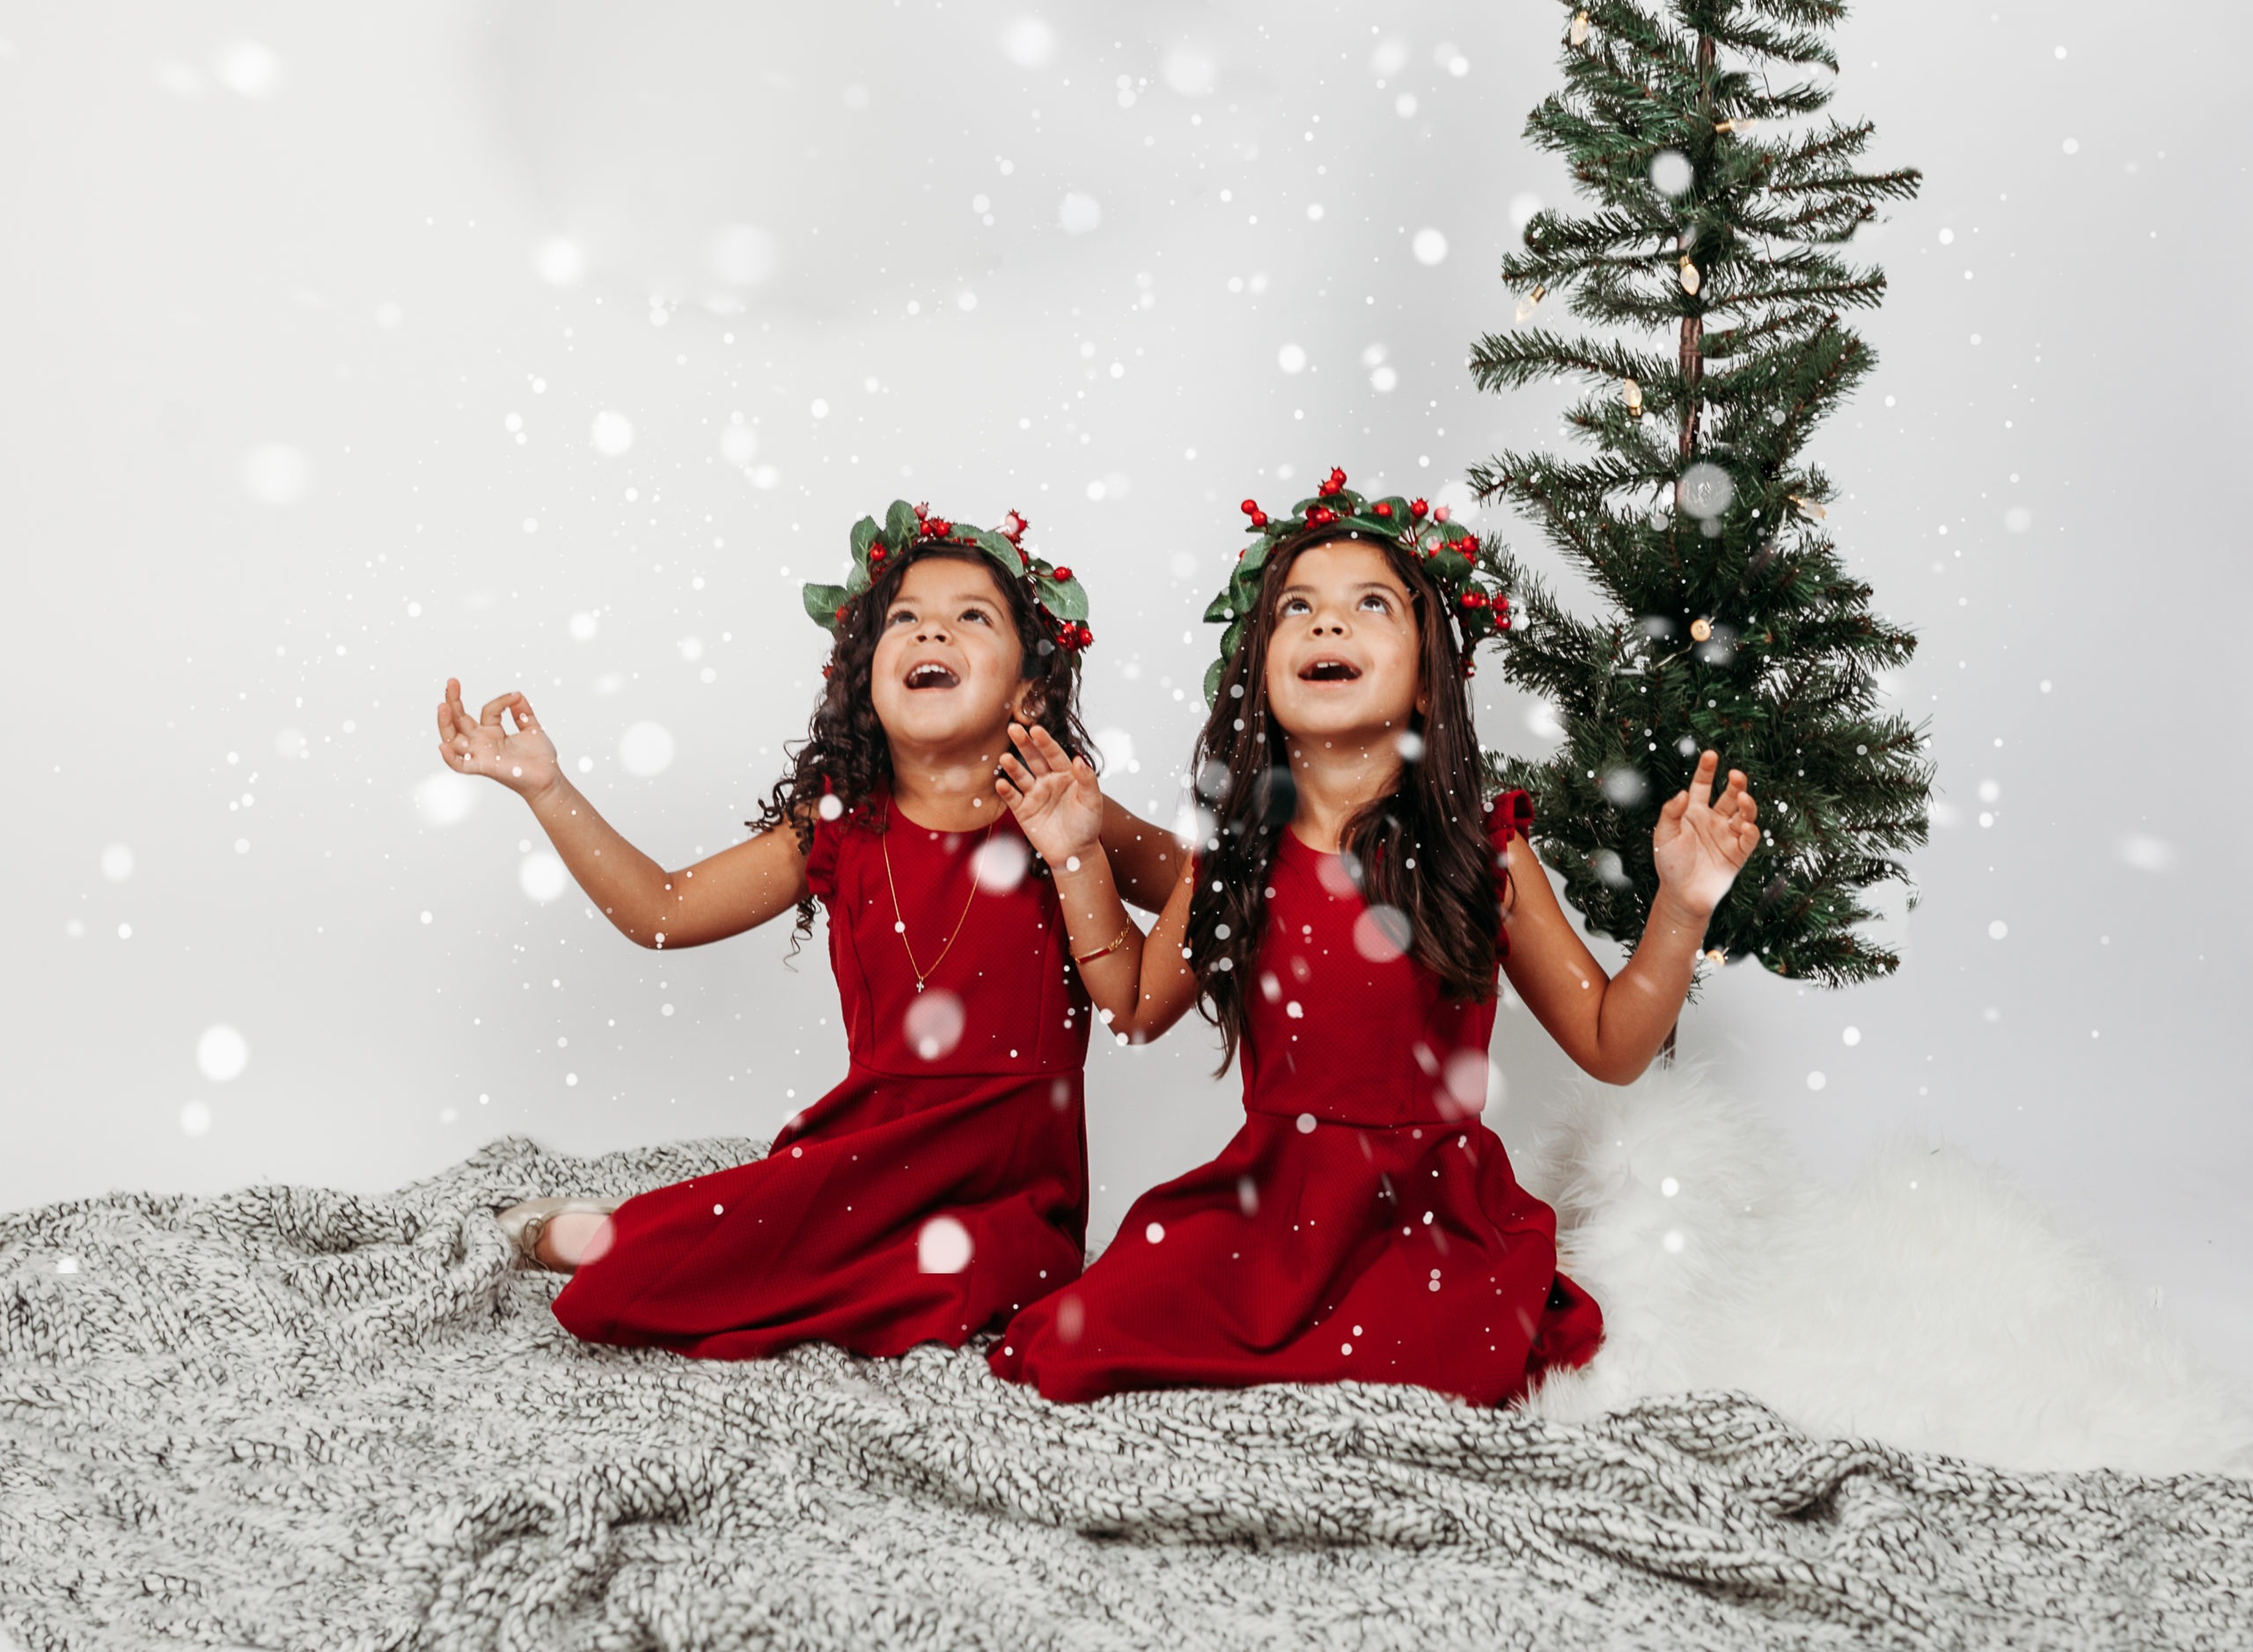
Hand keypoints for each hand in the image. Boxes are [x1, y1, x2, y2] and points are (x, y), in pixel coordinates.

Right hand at [436, 677, 561, 799]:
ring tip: (443, 705)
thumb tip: (517, 695)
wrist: (549, 778)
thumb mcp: (532, 728)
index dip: (500, 701)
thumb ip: (523, 712)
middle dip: (453, 701)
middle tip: (452, 681)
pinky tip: (442, 746)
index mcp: (492, 733)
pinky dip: (450, 758)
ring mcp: (481, 754)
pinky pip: (461, 766)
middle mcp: (482, 742)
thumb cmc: (540, 758)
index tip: (515, 697)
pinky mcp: (484, 767)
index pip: (488, 711)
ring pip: (453, 739)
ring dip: (445, 723)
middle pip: (459, 721)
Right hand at [995, 722, 1104, 867]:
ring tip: (1005, 757)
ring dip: (1012, 767)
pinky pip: (1012, 798)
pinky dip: (1006, 790)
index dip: (1045, 742)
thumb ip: (1087, 780)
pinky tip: (1001, 783)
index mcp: (1066, 774)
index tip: (1036, 729)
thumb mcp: (1093, 801)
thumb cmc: (1088, 826)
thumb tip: (1079, 759)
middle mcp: (1048, 780)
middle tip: (1013, 728)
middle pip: (1033, 758)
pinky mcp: (1023, 810)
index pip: (1054, 754)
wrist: (1076, 853)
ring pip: (1020, 776)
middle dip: (1024, 744)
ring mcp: (1034, 794)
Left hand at [1652, 750, 1759, 917]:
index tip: (1711, 755)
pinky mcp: (1738, 853)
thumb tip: (1683, 792)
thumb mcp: (1663, 836)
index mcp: (1694, 812)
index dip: (1707, 770)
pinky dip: (1750, 831)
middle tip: (1737, 775)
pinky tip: (1744, 826)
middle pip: (1729, 795)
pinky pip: (1749, 838)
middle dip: (1736, 783)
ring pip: (1744, 814)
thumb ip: (1671, 813)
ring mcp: (1727, 835)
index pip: (1703, 785)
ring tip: (1742, 798)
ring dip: (1746, 804)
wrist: (1681, 895)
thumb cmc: (1669, 864)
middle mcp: (1714, 820)